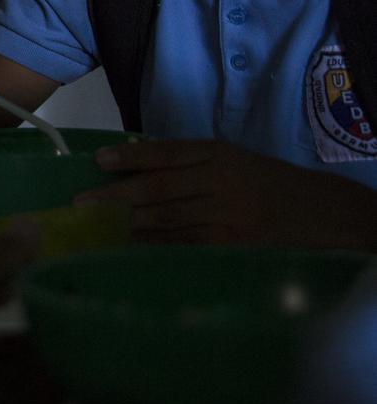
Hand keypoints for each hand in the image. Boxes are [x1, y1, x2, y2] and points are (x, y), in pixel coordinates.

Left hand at [79, 138, 376, 247]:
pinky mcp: (230, 247)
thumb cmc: (270, 187)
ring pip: (165, 220)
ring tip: (91, 228)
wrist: (325, 217)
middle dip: (114, 197)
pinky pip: (182, 246)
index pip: (165, 153)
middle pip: (157, 189)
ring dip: (124, 225)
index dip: (129, 157)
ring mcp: (225, 217)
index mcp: (218, 155)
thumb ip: (190, 163)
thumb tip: (133, 165)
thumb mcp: (235, 161)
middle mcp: (219, 182)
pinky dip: (152, 248)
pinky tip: (127, 250)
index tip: (97, 161)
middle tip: (78, 204)